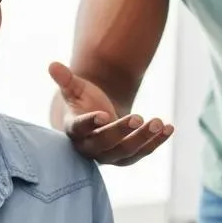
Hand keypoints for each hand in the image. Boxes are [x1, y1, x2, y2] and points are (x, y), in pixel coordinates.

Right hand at [50, 61, 172, 165]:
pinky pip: (143, 152)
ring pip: (127, 151)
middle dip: (123, 131)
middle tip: (139, 117)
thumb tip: (52, 65)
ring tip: (160, 122)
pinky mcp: (127, 157)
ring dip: (144, 138)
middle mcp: (90, 148)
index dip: (91, 123)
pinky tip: (169, 128)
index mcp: (75, 131)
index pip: (80, 129)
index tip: (103, 115)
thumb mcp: (75, 89)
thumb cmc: (84, 101)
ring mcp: (109, 156)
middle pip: (106, 144)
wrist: (97, 117)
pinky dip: (157, 142)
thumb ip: (65, 79)